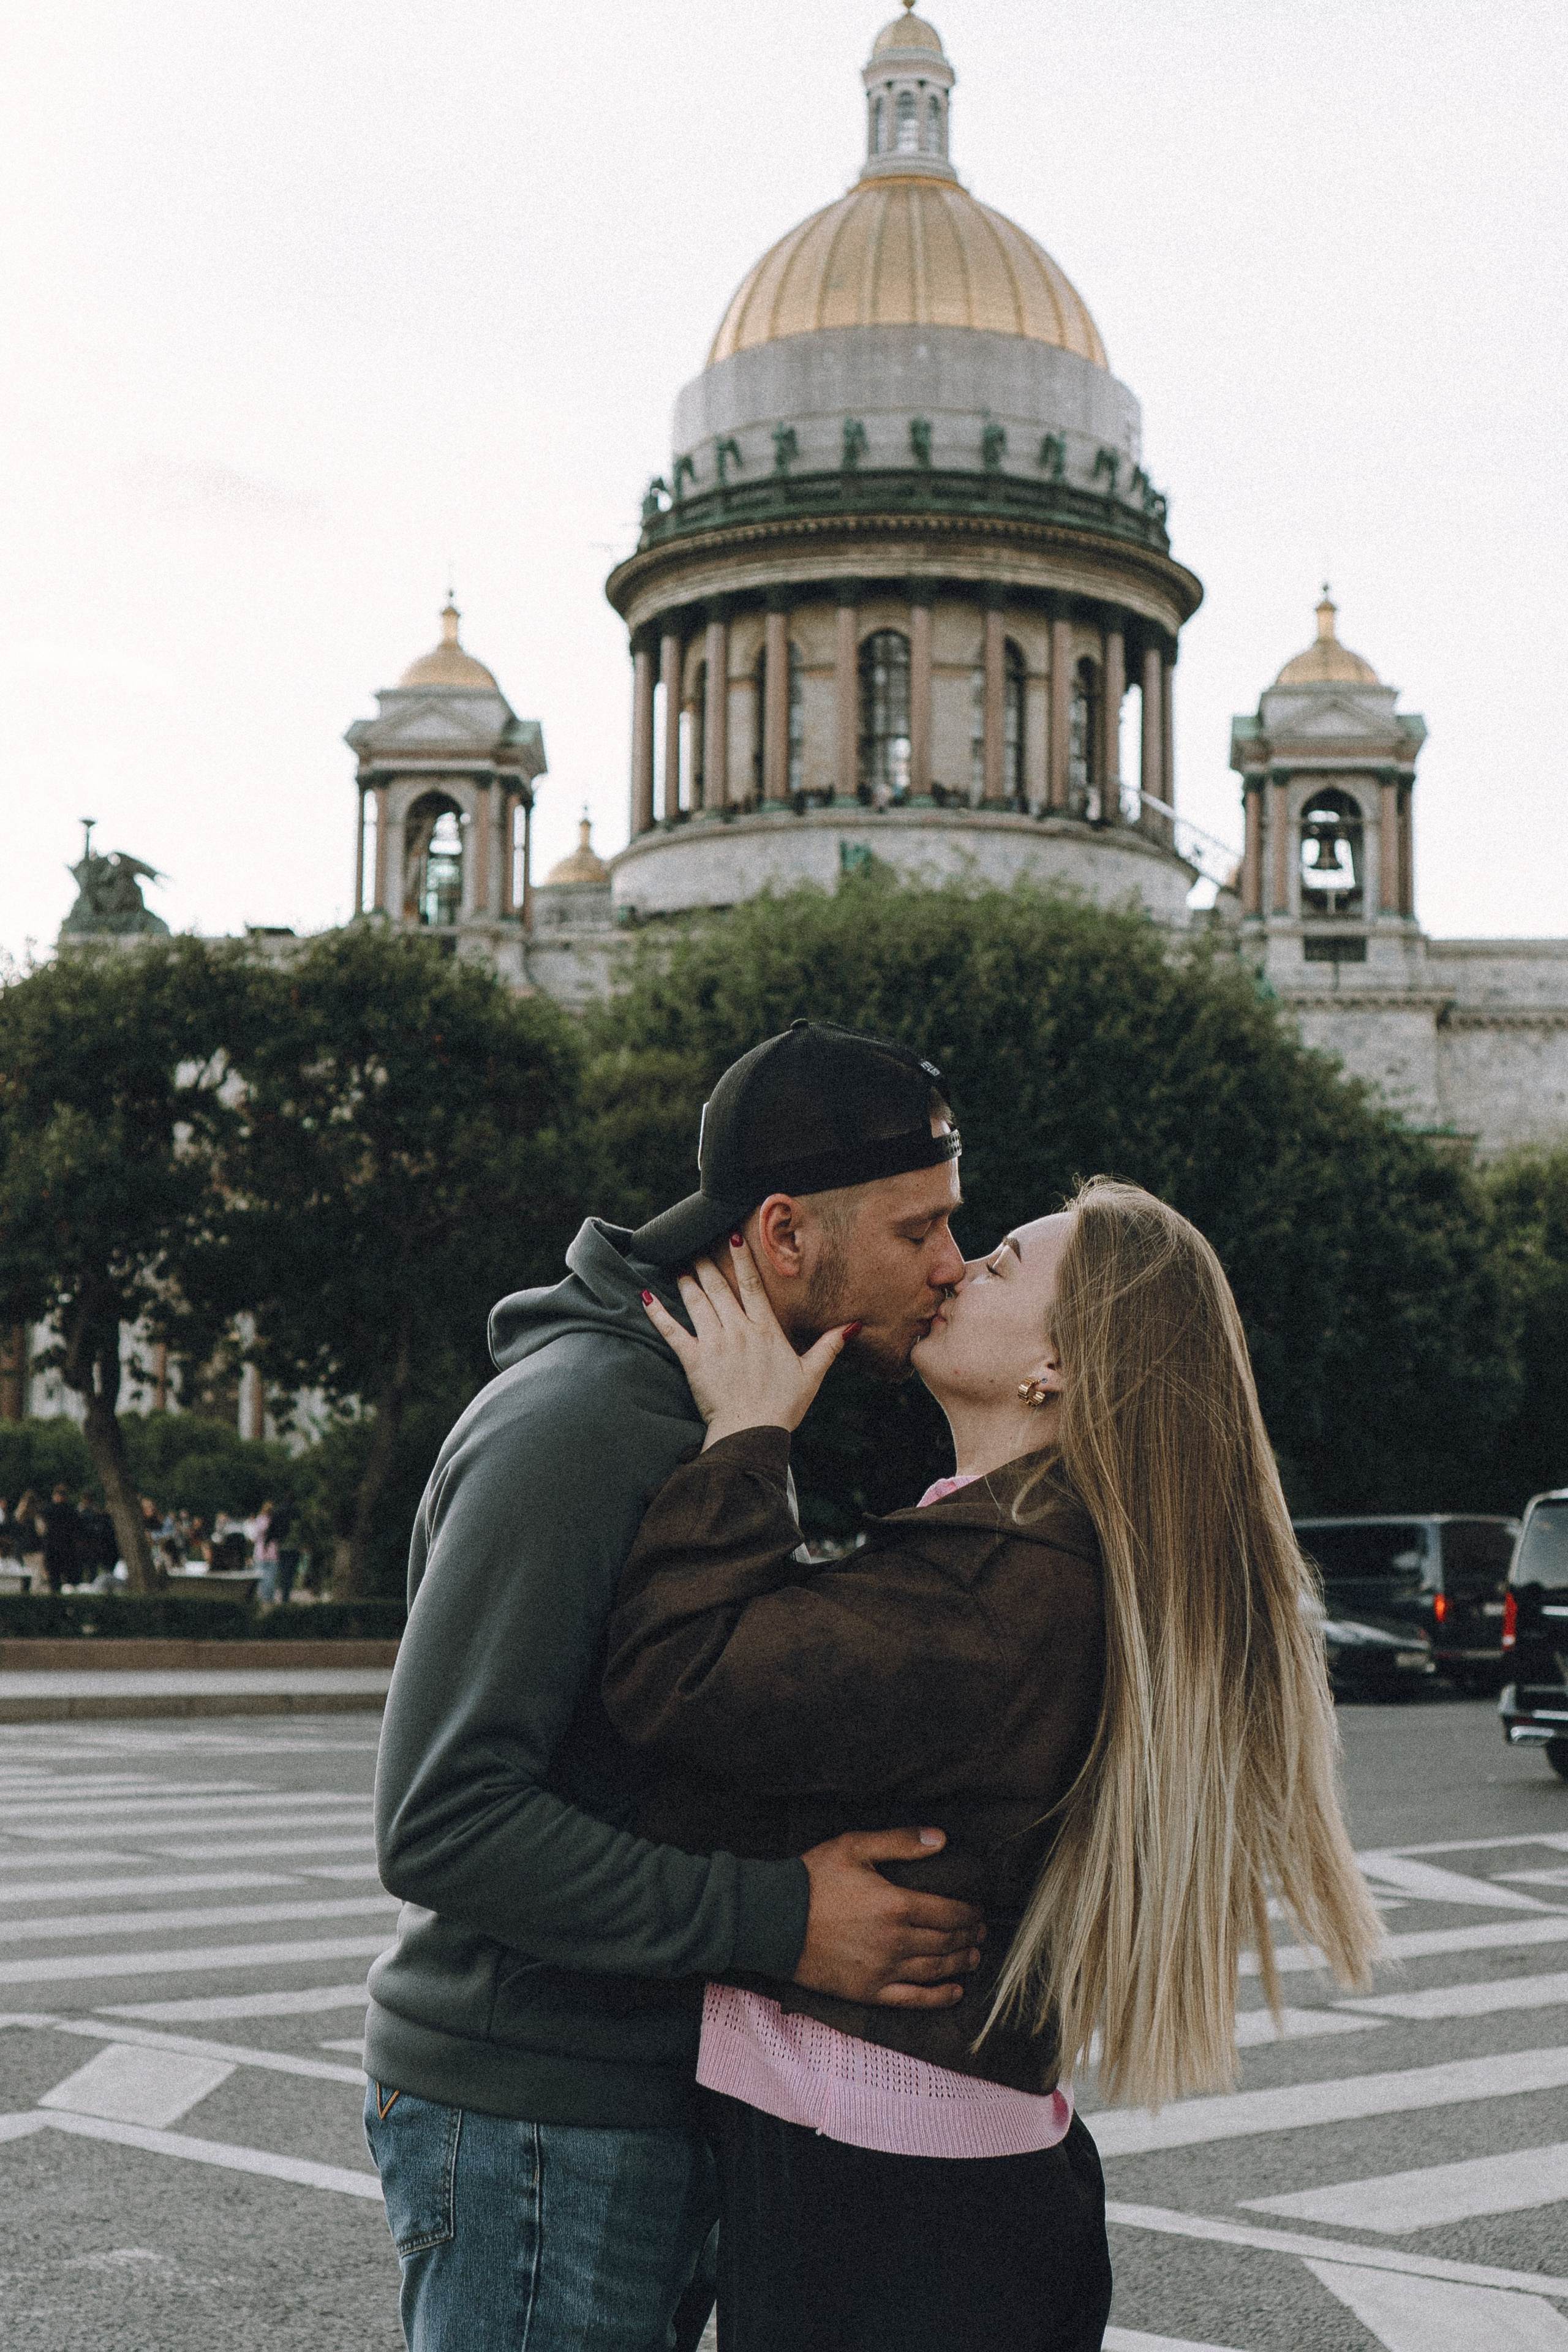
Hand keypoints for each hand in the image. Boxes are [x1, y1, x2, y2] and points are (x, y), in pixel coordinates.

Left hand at [641, 1239, 855, 1448]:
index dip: (742, 1259)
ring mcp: (715, 1344)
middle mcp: (739, 1330)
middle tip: (695, 1244)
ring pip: (697, 1303)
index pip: (753, 1286)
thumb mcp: (812, 1374)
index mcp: (766, 1330)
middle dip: (706, 1263)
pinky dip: (658, 1313)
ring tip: (678, 1265)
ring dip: (686, 1281)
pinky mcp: (694, 1361)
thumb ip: (829, 1346)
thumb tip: (853, 1325)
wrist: (753, 1431)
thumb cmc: (783, 1406)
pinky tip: (647, 1296)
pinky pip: (672, 1332)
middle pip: (720, 1288)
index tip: (732, 1237)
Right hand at [793, 1828, 984, 2009]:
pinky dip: (939, 1997)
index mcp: (896, 1905)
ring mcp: (882, 1970)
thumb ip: (899, 1841)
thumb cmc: (813, 1879)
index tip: (978, 1910)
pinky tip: (954, 1992)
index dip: (970, 1913)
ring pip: (935, 1970)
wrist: (772, 1920)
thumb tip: (940, 1838)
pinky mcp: (868, 1991)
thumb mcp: (854, 1846)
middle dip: (969, 1937)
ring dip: (961, 1963)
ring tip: (973, 1956)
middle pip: (946, 1942)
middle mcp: (895, 1941)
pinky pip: (913, 2000)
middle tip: (981, 1932)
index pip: (949, 1912)